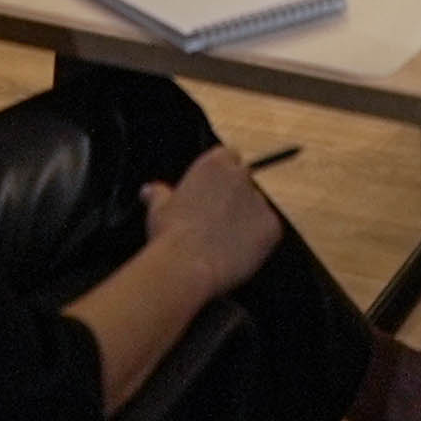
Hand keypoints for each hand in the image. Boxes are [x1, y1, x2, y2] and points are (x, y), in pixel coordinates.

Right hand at [136, 145, 283, 292]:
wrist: (186, 264)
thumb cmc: (170, 234)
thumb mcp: (159, 208)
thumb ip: (159, 194)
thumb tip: (148, 190)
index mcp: (215, 163)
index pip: (229, 157)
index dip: (223, 176)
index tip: (214, 194)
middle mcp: (241, 176)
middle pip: (245, 181)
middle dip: (235, 197)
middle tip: (219, 221)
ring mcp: (259, 200)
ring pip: (257, 208)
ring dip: (247, 220)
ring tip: (225, 243)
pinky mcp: (272, 226)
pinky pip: (269, 231)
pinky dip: (258, 242)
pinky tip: (238, 253)